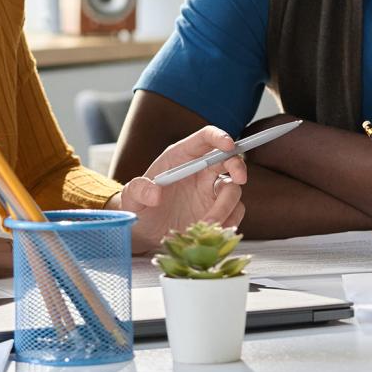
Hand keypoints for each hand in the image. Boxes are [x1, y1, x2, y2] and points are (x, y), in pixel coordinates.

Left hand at [115, 126, 246, 255]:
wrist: (144, 233)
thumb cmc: (138, 208)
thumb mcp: (131, 199)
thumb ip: (138, 190)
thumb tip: (155, 193)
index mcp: (182, 156)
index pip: (206, 137)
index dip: (220, 137)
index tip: (228, 145)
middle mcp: (201, 170)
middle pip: (229, 160)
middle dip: (238, 167)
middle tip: (240, 179)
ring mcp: (211, 191)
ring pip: (234, 190)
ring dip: (226, 206)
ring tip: (207, 225)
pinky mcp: (218, 210)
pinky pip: (234, 212)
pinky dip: (229, 221)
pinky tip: (214, 231)